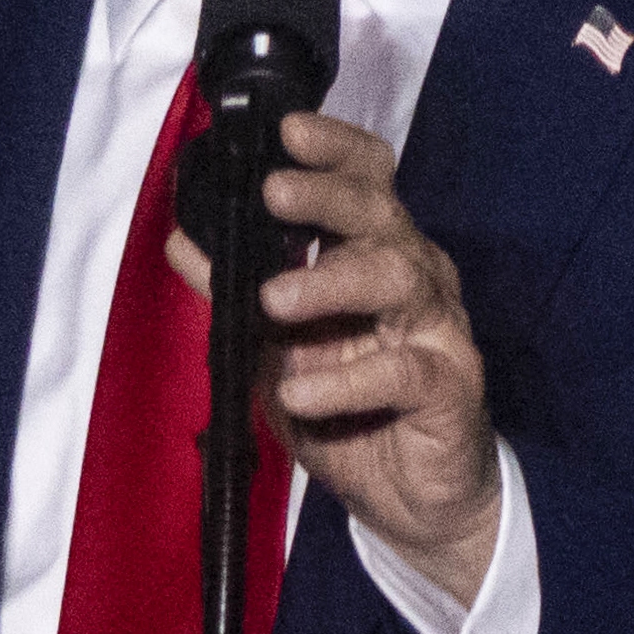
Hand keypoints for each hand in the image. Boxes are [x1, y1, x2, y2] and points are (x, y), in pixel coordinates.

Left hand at [176, 113, 500, 595]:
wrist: (409, 504)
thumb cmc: (346, 413)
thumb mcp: (275, 351)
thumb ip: (234, 294)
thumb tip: (181, 240)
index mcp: (373, 255)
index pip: (366, 179)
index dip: (334, 148)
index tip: (288, 130)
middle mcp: (413, 277)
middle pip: (381, 213)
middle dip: (327, 196)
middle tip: (275, 192)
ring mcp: (438, 328)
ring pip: (398, 276)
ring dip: (331, 281)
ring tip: (274, 300)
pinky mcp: (452, 386)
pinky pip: (404, 371)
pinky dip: (347, 380)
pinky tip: (301, 392)